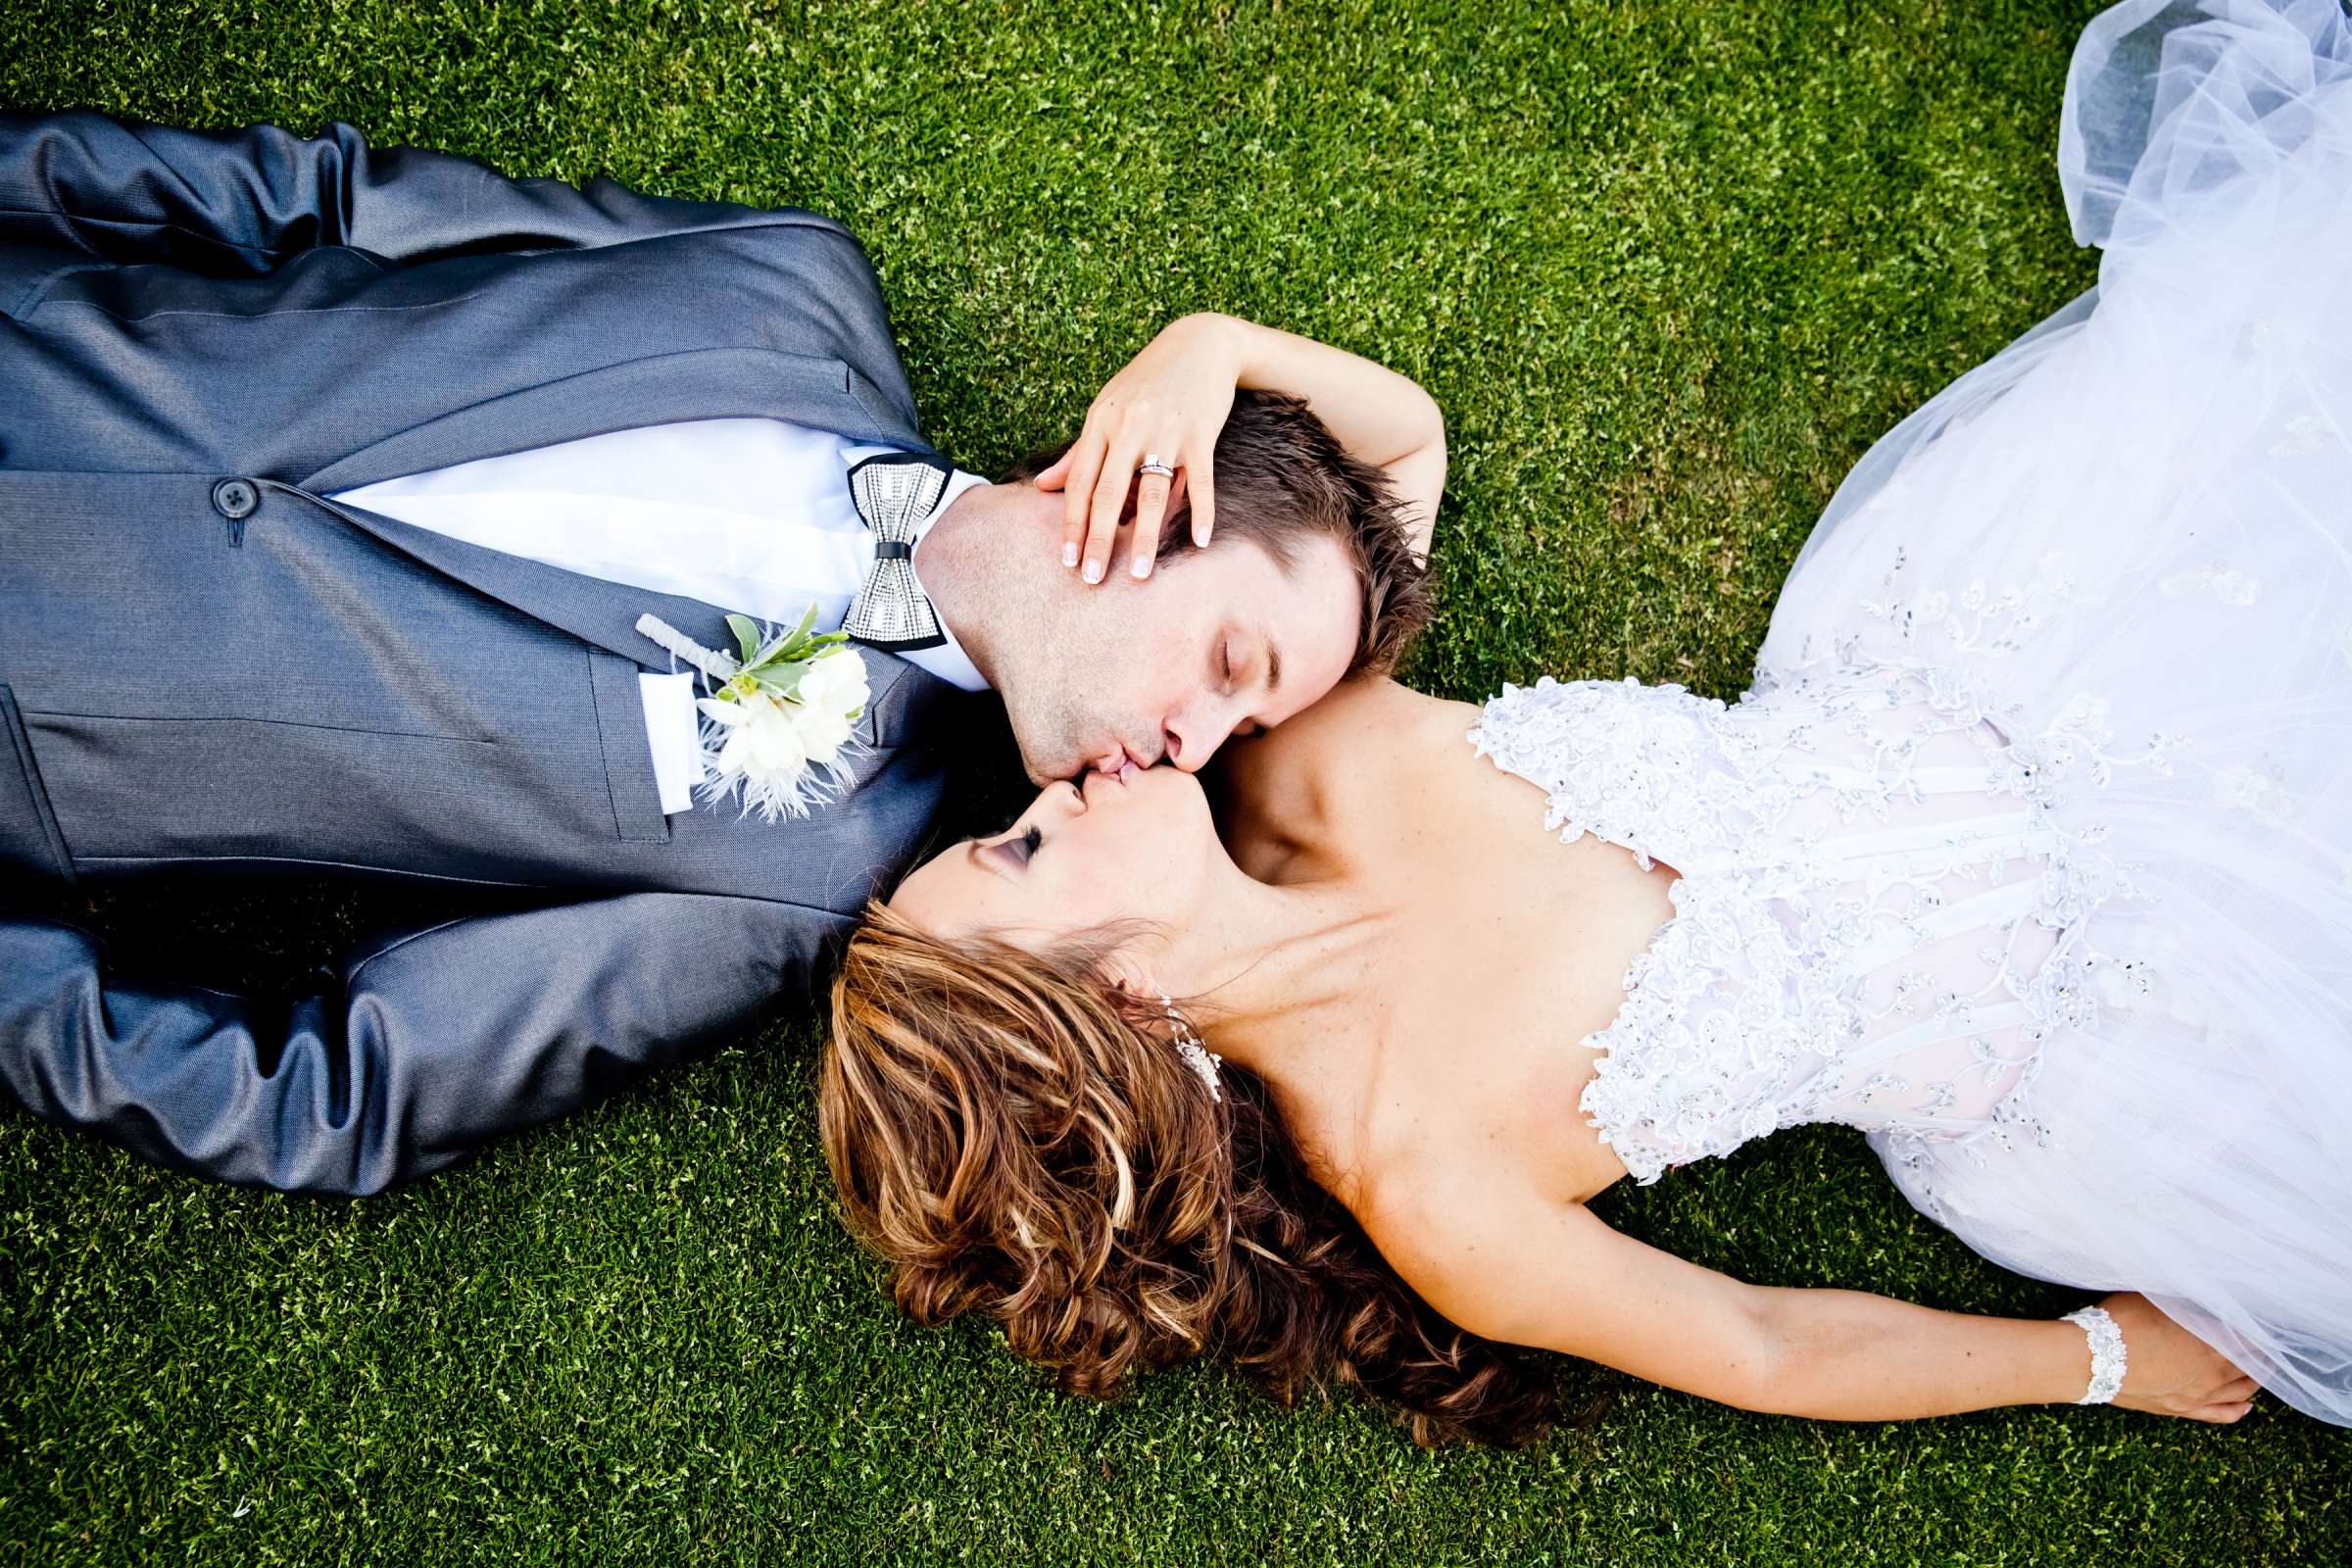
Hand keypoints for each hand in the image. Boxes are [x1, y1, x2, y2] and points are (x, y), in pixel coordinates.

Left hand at [1037, 313, 1244, 583]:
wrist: (1201, 343)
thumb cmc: (1148, 381)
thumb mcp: (1106, 408)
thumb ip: (1077, 452)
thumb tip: (1041, 486)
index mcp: (1100, 423)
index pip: (1079, 483)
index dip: (1071, 524)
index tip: (1067, 560)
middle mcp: (1128, 428)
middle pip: (1108, 494)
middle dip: (1098, 540)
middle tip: (1092, 578)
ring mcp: (1165, 431)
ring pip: (1150, 493)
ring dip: (1145, 537)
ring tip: (1139, 573)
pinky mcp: (1201, 434)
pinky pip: (1199, 480)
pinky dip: (1201, 512)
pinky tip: (1199, 541)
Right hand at [2097, 1292, 2259, 1422]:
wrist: (2088, 1359)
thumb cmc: (2119, 1322)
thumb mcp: (2155, 1298)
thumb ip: (2186, 1299)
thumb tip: (2203, 1292)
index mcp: (2211, 1342)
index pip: (2249, 1336)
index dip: (2258, 1326)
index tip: (2263, 1318)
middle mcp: (2213, 1373)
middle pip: (2251, 1364)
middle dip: (2261, 1351)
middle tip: (2267, 1340)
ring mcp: (2199, 1395)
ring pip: (2242, 1391)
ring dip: (2256, 1379)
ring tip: (2262, 1367)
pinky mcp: (2181, 1410)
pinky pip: (2220, 1415)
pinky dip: (2238, 1410)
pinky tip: (2247, 1405)